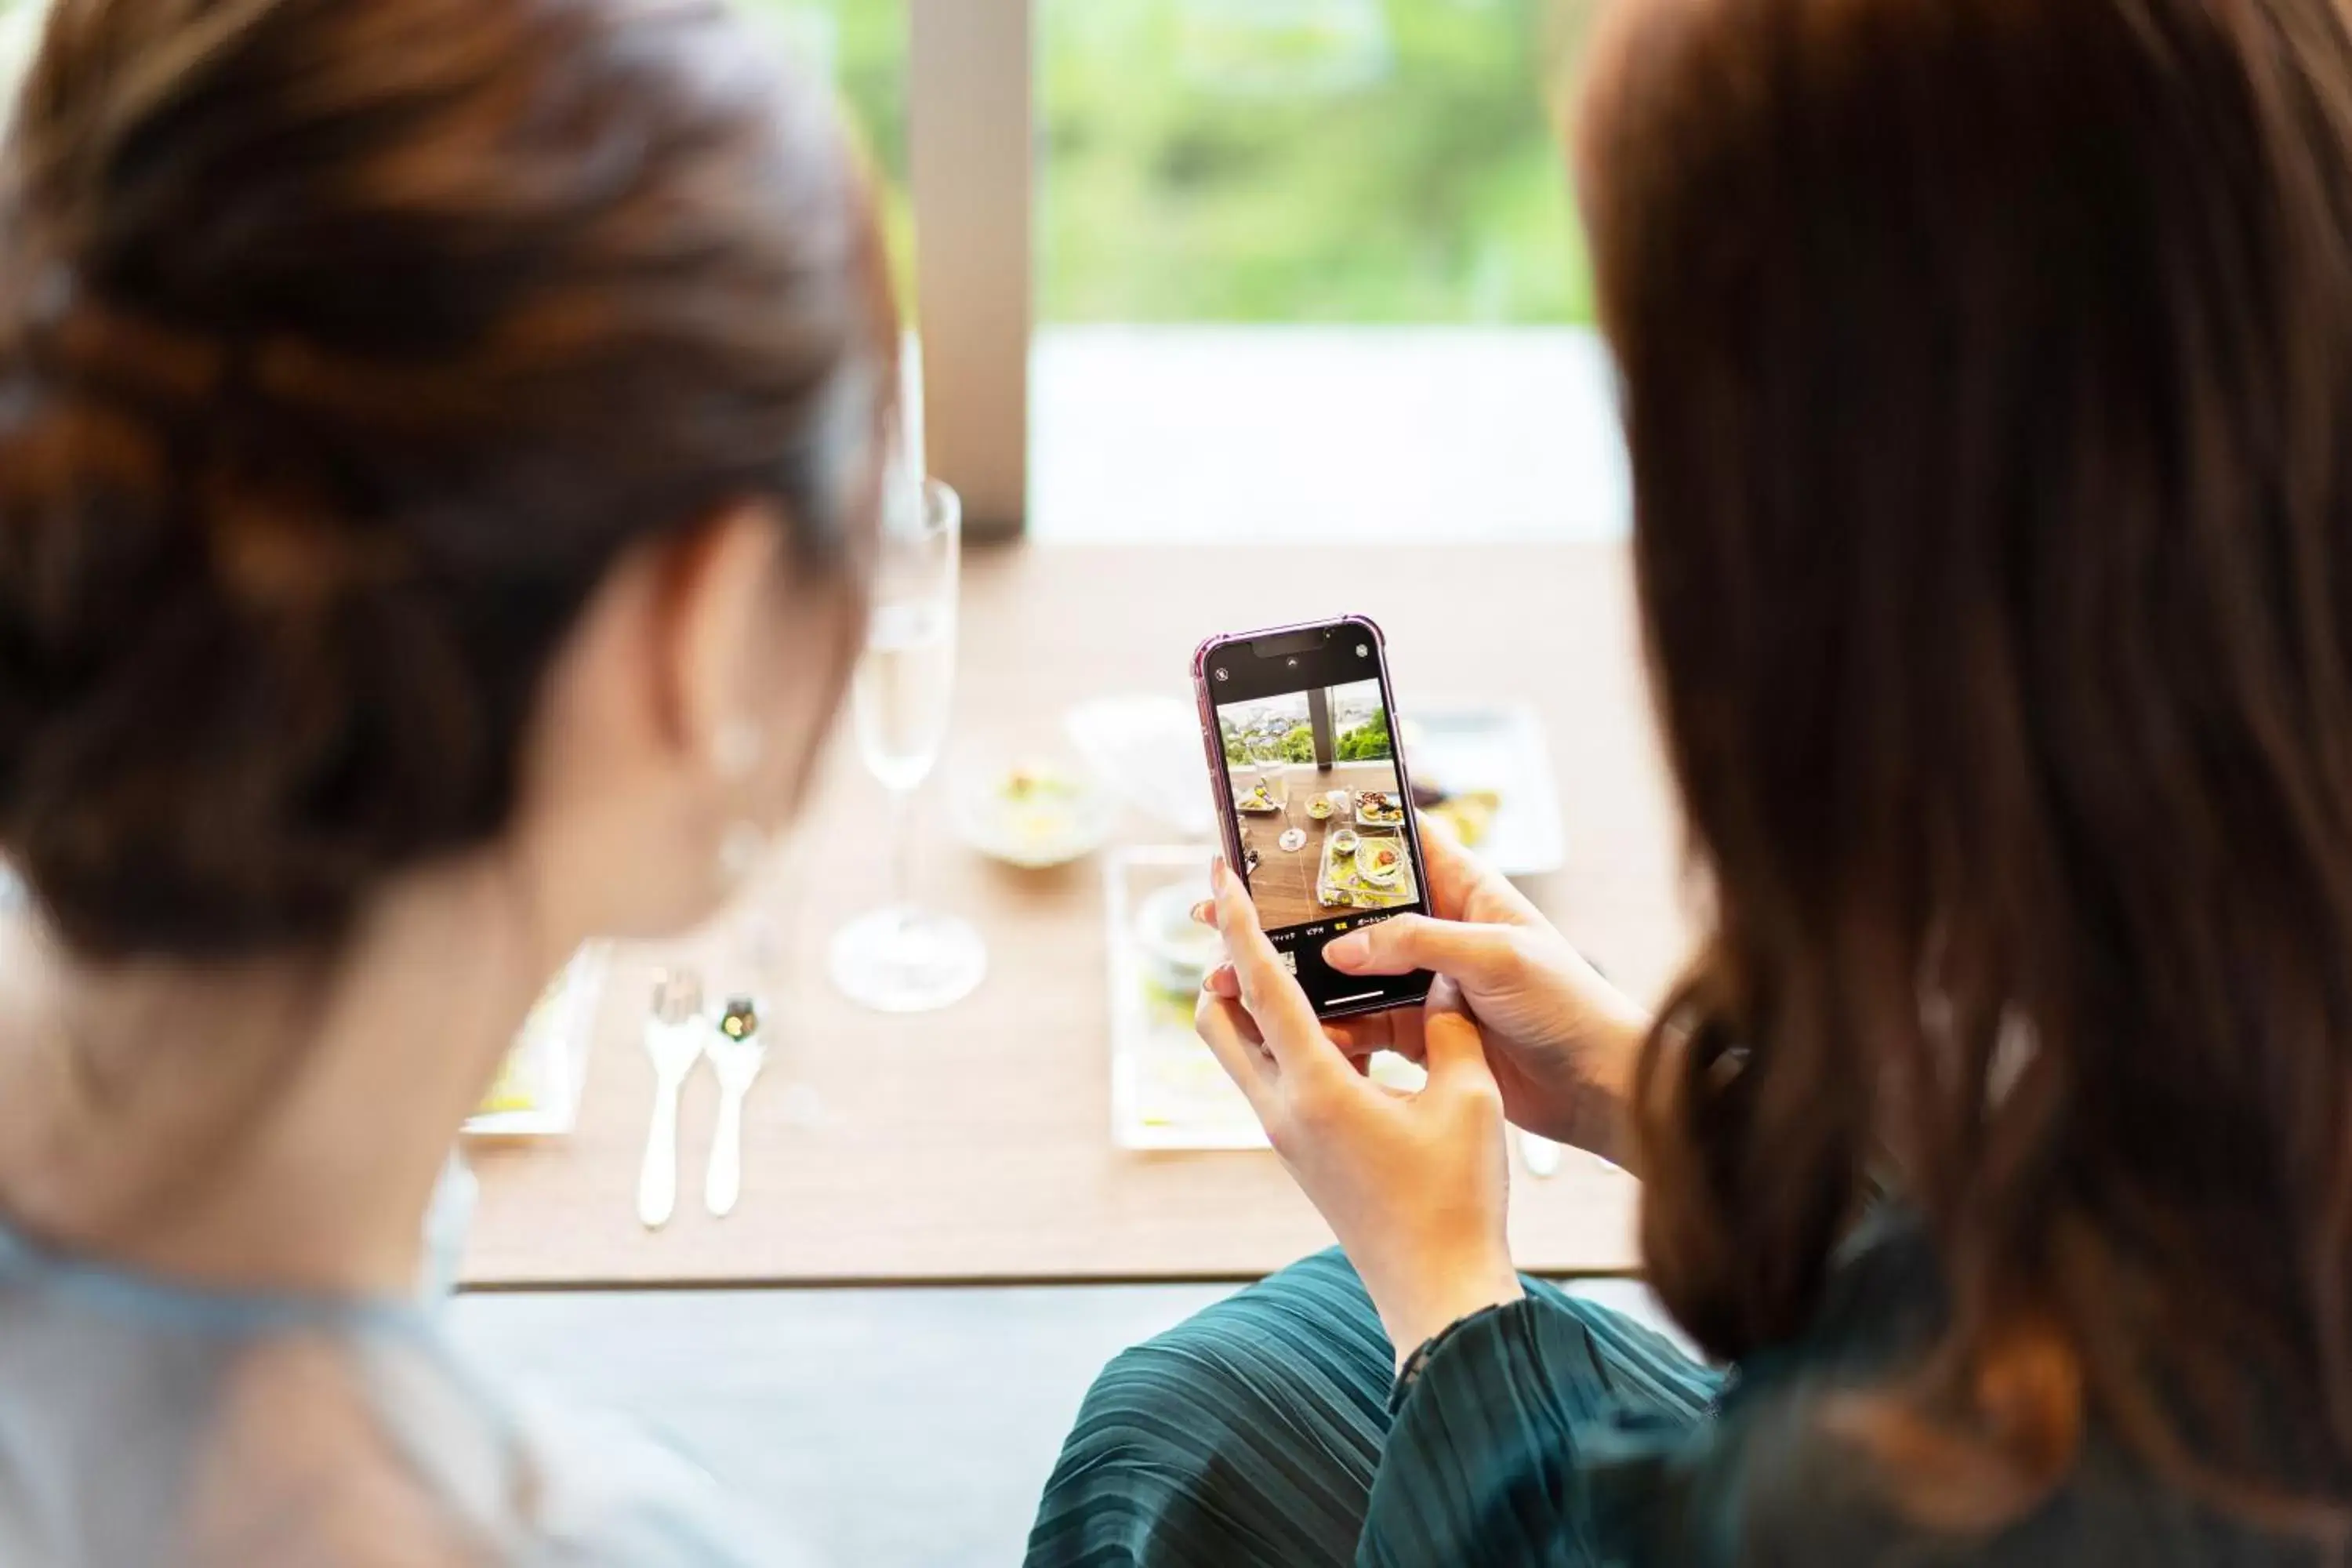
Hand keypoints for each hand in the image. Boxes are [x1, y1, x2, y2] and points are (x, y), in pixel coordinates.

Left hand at [1196, 858, 1521, 1368]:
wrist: (1438, 1292)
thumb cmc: (1457, 1198)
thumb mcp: (1468, 1096)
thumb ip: (1448, 1026)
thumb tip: (1438, 978)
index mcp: (1314, 1087)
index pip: (1259, 984)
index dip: (1238, 923)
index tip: (1219, 874)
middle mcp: (1281, 1110)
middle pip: (1218, 1019)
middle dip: (1227, 965)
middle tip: (1259, 922)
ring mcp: (1285, 1137)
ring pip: (1241, 1053)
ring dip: (1256, 1006)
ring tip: (1307, 967)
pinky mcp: (1300, 1155)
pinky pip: (1273, 1081)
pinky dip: (1287, 1043)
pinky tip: (1343, 1030)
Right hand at [1205, 819, 1649, 1169]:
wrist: (1603, 1088)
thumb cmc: (1570, 1005)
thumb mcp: (1496, 958)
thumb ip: (1418, 945)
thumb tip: (1342, 946)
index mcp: (1467, 892)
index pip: (1398, 845)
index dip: (1343, 834)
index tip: (1283, 831)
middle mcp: (1441, 932)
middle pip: (1355, 914)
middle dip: (1295, 916)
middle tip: (1233, 911)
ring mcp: (1429, 985)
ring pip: (1350, 974)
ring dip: (1301, 977)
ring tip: (1242, 977)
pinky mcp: (1423, 1034)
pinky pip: (1364, 1025)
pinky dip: (1329, 1029)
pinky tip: (1292, 1031)